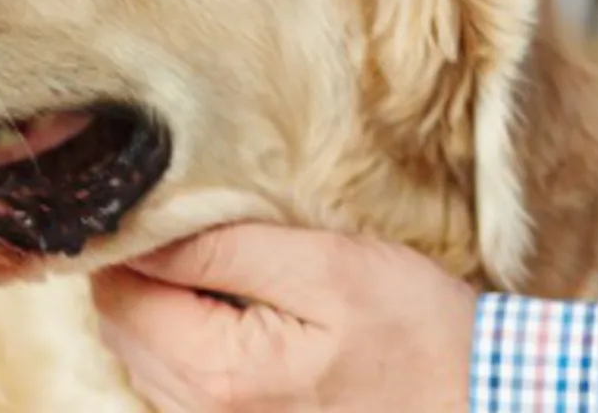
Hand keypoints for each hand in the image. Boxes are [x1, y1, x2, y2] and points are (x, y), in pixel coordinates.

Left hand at [90, 222, 476, 411]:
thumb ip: (226, 250)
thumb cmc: (418, 334)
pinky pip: (177, 380)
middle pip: (122, 326)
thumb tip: (142, 233)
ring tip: (235, 271)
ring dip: (170, 304)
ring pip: (144, 353)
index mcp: (218, 373)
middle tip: (211, 227)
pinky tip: (244, 314)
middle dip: (150, 270)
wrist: (477, 403)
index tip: (179, 204)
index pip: (120, 292)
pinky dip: (192, 336)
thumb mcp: (330, 268)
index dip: (137, 239)